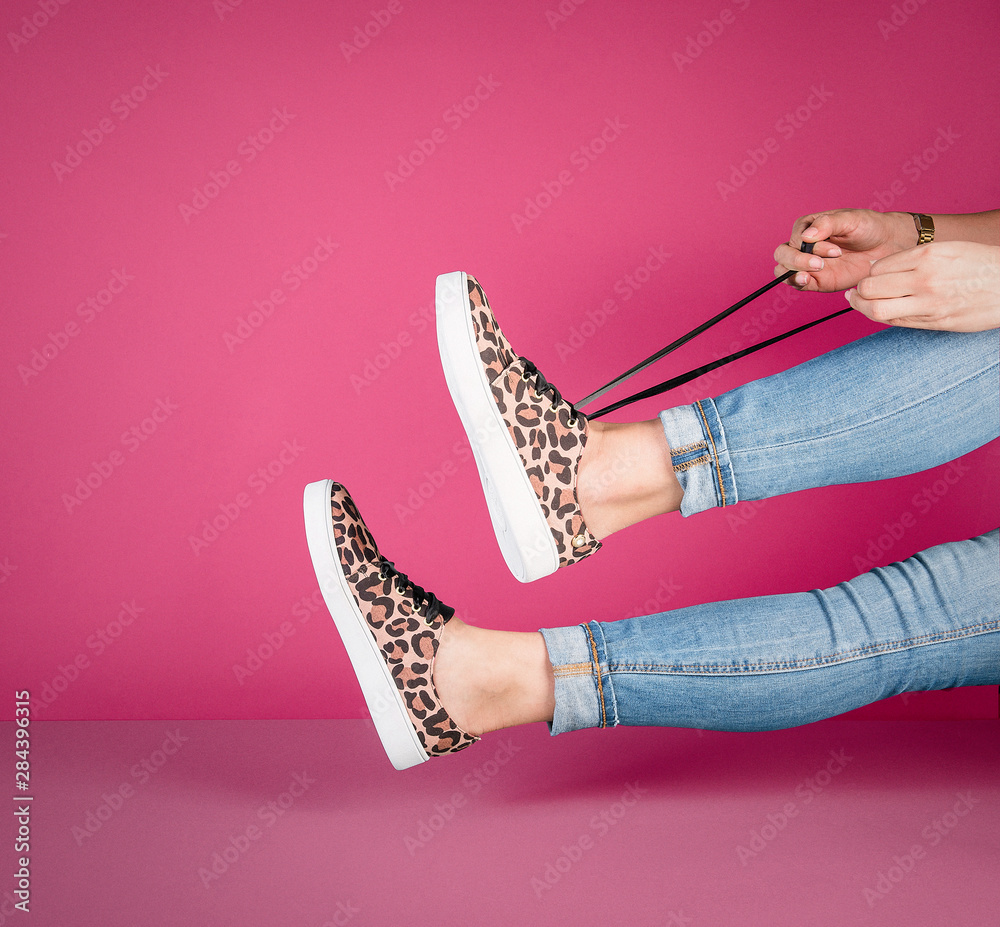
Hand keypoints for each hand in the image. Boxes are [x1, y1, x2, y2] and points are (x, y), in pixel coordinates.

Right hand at [773, 209, 915, 291]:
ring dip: (793, 273)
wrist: (887, 246)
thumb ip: (827, 224)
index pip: (794, 239)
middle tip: (820, 263)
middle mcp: (804, 246)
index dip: (809, 246)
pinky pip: (797, 284)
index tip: (835, 248)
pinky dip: (797, 283)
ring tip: (810, 275)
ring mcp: (808, 264)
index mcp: (808, 227)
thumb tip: (806, 236)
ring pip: (783, 270)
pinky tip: (808, 280)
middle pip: (782, 255)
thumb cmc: (869, 227)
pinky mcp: (816, 280)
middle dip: (797, 260)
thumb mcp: (850, 219)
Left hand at [846, 241, 999, 331]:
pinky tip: (882, 312)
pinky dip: (883, 317)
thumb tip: (876, 267)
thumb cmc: (979, 265)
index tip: (870, 276)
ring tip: (860, 304)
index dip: (870, 273)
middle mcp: (925, 278)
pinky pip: (897, 322)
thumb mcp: (948, 250)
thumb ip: (913, 258)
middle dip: (859, 291)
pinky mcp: (935, 321)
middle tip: (856, 293)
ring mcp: (929, 303)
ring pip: (877, 310)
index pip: (878, 267)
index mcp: (928, 255)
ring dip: (863, 308)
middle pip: (871, 288)